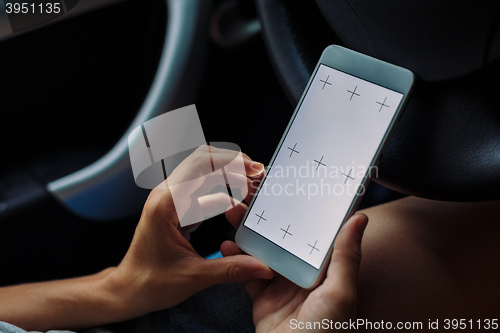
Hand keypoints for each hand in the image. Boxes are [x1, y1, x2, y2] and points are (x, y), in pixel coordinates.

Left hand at [106, 146, 273, 319]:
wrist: (129, 291)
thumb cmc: (150, 283)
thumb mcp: (194, 277)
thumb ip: (231, 269)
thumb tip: (263, 268)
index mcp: (166, 204)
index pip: (200, 164)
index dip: (230, 161)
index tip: (254, 169)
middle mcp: (167, 196)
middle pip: (204, 162)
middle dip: (234, 164)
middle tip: (259, 176)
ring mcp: (172, 201)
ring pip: (205, 175)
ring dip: (230, 178)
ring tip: (255, 188)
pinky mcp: (178, 210)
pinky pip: (203, 192)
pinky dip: (224, 194)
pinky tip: (241, 205)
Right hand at [223, 203, 367, 332]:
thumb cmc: (326, 332)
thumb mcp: (341, 292)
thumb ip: (347, 256)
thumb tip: (360, 218)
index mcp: (324, 269)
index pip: (313, 233)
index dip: (301, 212)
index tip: (288, 191)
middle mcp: (302, 273)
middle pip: (282, 238)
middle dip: (267, 219)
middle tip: (253, 198)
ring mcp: (281, 284)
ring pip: (262, 251)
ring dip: (247, 233)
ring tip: (234, 214)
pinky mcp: (262, 296)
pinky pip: (246, 273)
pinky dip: (235, 259)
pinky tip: (227, 245)